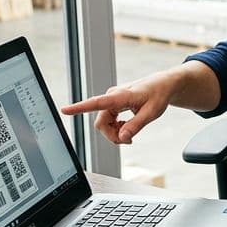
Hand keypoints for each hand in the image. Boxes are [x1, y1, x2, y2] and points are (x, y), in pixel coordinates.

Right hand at [60, 72, 176, 144]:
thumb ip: (135, 126)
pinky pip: (108, 122)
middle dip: (113, 136)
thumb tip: (122, 138)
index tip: (64, 110)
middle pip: (101, 124)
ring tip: (131, 132)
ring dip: (115, 133)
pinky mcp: (113, 105)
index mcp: (120, 96)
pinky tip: (127, 127)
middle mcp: (112, 97)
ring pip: (104, 124)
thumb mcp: (151, 113)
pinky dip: (117, 128)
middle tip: (130, 140)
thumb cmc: (158, 95)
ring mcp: (111, 101)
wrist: (162, 86)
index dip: (79, 108)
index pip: (96, 103)